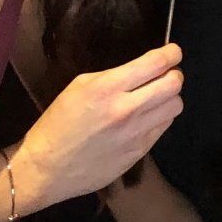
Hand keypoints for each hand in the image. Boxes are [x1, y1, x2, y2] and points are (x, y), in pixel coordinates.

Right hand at [11, 43, 184, 208]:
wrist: (46, 169)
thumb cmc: (58, 124)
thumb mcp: (79, 87)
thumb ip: (114, 76)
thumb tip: (141, 71)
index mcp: (108, 88)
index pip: (155, 64)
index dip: (171, 54)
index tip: (173, 52)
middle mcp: (126, 110)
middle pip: (174, 84)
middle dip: (174, 74)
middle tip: (165, 75)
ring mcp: (135, 134)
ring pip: (175, 107)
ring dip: (169, 98)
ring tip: (156, 98)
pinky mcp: (139, 153)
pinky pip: (163, 128)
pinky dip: (159, 119)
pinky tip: (145, 119)